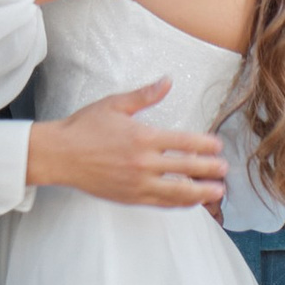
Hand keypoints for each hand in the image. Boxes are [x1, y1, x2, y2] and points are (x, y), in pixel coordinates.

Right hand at [25, 80, 229, 210]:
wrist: (59, 155)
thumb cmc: (85, 127)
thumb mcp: (115, 104)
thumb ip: (145, 95)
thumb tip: (168, 81)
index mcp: (142, 137)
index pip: (184, 142)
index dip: (205, 145)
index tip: (218, 146)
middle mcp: (143, 163)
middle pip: (187, 168)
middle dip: (210, 170)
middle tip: (225, 169)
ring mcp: (137, 184)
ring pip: (178, 191)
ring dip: (201, 192)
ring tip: (218, 191)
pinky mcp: (130, 198)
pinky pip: (161, 203)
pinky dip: (179, 203)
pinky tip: (191, 201)